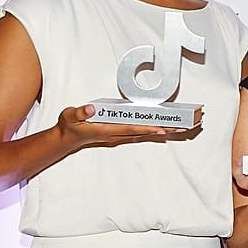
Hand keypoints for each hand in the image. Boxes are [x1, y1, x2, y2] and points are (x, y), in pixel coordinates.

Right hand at [54, 103, 195, 149]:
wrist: (66, 138)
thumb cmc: (69, 126)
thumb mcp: (69, 116)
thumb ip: (79, 113)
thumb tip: (91, 108)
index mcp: (106, 130)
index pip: (130, 128)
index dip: (147, 128)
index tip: (162, 128)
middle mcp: (115, 134)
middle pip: (143, 132)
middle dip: (162, 130)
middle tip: (181, 128)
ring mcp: (118, 135)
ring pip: (144, 133)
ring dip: (161, 131)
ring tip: (179, 128)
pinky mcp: (119, 133)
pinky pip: (139, 132)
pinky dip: (152, 131)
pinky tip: (163, 129)